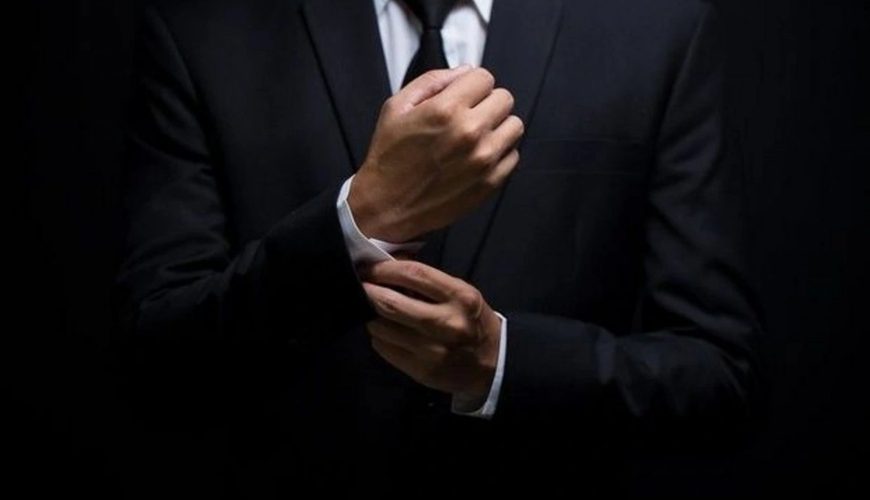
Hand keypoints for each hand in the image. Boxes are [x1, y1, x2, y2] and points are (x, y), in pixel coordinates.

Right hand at [349, 66, 523, 242]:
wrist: (387, 206)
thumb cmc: (389, 158)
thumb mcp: (396, 107)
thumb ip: (432, 81)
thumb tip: (464, 71)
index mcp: (446, 110)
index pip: (485, 78)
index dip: (472, 85)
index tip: (464, 95)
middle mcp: (469, 132)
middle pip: (504, 99)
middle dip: (487, 103)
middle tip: (469, 116)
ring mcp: (483, 159)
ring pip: (514, 126)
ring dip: (498, 127)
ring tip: (475, 137)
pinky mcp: (490, 182)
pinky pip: (513, 156)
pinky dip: (500, 154)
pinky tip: (477, 157)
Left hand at [360, 260, 501, 400]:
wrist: (492, 363)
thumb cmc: (471, 320)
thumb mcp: (460, 294)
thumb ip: (428, 282)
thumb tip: (388, 267)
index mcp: (459, 297)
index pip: (414, 274)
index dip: (385, 269)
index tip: (370, 267)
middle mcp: (446, 323)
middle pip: (391, 304)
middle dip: (368, 292)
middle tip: (359, 285)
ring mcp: (432, 350)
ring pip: (382, 328)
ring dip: (371, 315)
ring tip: (373, 310)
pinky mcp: (421, 370)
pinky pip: (384, 349)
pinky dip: (379, 337)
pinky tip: (386, 332)